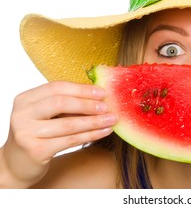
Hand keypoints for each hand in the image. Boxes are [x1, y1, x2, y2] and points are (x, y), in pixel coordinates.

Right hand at [0, 81, 117, 187]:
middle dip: (88, 104)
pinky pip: (70, 140)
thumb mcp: (46, 115)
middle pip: (60, 103)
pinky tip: (104, 132)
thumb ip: (65, 103)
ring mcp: (26, 133)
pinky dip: (90, 135)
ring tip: (112, 119)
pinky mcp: (36, 150)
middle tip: (108, 107)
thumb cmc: (38, 134)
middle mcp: (22, 114)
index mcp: (25, 99)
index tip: (102, 92)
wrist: (17, 164)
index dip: (81, 89)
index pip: (56, 87)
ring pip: (68, 124)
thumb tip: (99, 95)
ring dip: (94, 121)